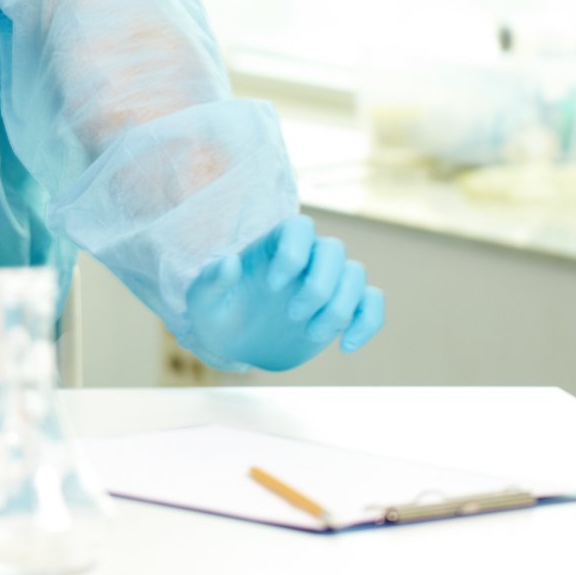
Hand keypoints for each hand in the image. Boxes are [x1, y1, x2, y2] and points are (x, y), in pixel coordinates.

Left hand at [179, 216, 384, 370]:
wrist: (235, 345)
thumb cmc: (216, 314)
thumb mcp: (202, 301)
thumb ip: (211, 280)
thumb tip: (228, 263)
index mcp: (273, 245)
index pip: (300, 227)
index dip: (294, 252)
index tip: (272, 285)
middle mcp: (306, 257)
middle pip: (334, 249)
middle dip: (319, 286)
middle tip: (292, 315)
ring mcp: (328, 281)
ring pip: (356, 274)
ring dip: (339, 308)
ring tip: (310, 334)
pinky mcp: (344, 308)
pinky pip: (373, 302)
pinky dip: (367, 323)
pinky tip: (345, 347)